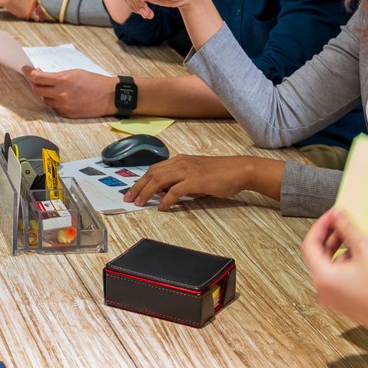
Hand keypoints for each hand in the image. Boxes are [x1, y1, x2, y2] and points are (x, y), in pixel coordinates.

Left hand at [21, 67, 113, 117]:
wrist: (109, 96)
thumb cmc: (94, 81)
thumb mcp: (75, 72)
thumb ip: (57, 76)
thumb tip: (43, 76)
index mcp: (63, 81)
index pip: (37, 78)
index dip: (28, 73)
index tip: (25, 70)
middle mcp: (61, 95)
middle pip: (37, 90)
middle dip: (34, 83)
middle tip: (36, 78)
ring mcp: (63, 106)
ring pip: (45, 100)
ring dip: (45, 93)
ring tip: (54, 88)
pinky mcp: (67, 114)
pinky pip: (54, 108)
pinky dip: (54, 101)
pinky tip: (62, 97)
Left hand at [125, 155, 281, 209]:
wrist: (239, 170)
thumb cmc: (221, 173)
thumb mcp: (197, 174)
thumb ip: (182, 181)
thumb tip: (167, 193)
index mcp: (180, 160)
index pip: (155, 169)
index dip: (142, 180)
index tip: (133, 190)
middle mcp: (181, 162)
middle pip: (152, 173)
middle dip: (138, 186)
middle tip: (129, 198)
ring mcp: (187, 171)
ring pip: (159, 180)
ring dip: (146, 192)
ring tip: (139, 203)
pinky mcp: (195, 181)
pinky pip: (174, 191)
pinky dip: (165, 200)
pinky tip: (161, 207)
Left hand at [301, 210, 367, 335]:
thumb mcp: (365, 248)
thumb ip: (348, 227)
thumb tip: (337, 214)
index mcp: (322, 278)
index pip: (310, 244)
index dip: (321, 225)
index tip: (334, 213)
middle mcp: (323, 291)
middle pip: (319, 255)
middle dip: (331, 236)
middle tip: (345, 221)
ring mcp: (335, 300)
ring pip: (331, 267)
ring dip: (340, 249)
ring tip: (358, 237)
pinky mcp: (347, 304)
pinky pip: (340, 279)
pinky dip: (347, 263)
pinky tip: (364, 257)